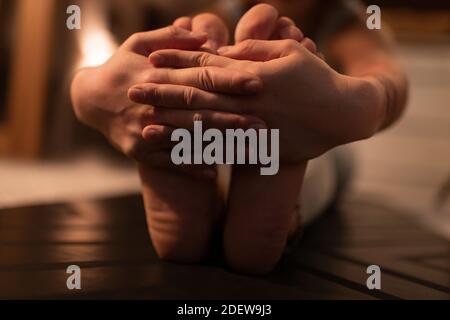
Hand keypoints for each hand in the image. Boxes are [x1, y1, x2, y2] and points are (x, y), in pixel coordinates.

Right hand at [71, 25, 264, 177]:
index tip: (256, 82)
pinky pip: (168, 162)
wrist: (89, 98)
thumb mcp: (139, 44)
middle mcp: (151, 105)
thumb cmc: (121, 66)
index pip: (198, 78)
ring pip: (188, 139)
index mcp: (155, 76)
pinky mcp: (138, 152)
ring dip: (219, 145)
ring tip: (249, 148)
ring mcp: (143, 131)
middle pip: (198, 112)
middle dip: (232, 117)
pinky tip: (214, 170)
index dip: (228, 80)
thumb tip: (204, 35)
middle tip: (263, 122)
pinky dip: (190, 167)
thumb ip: (171, 38)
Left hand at [131, 38, 383, 163]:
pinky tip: (178, 152)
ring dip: (173, 125)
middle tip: (133, 90)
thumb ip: (253, 52)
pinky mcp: (258, 148)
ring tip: (144, 124)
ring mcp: (252, 128)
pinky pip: (224, 151)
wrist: (342, 115)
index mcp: (252, 76)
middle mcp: (247, 102)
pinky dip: (200, 151)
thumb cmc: (316, 78)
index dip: (176, 64)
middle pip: (197, 97)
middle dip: (162, 93)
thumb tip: (222, 52)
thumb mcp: (289, 52)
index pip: (205, 68)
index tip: (149, 61)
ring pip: (205, 126)